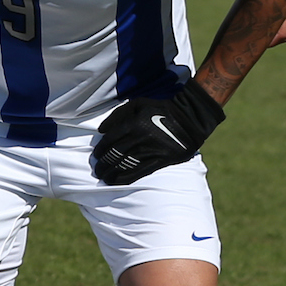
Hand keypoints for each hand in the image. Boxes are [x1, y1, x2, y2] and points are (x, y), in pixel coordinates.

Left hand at [91, 81, 222, 185]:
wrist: (190, 118)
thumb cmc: (160, 109)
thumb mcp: (137, 104)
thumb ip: (117, 115)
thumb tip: (101, 130)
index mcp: (133, 123)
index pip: (111, 140)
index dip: (101, 149)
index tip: (96, 156)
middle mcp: (141, 137)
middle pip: (116, 154)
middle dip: (104, 164)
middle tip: (97, 170)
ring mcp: (152, 149)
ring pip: (126, 164)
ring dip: (112, 173)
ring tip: (104, 177)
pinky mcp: (162, 159)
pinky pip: (141, 171)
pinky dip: (126, 177)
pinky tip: (117, 181)